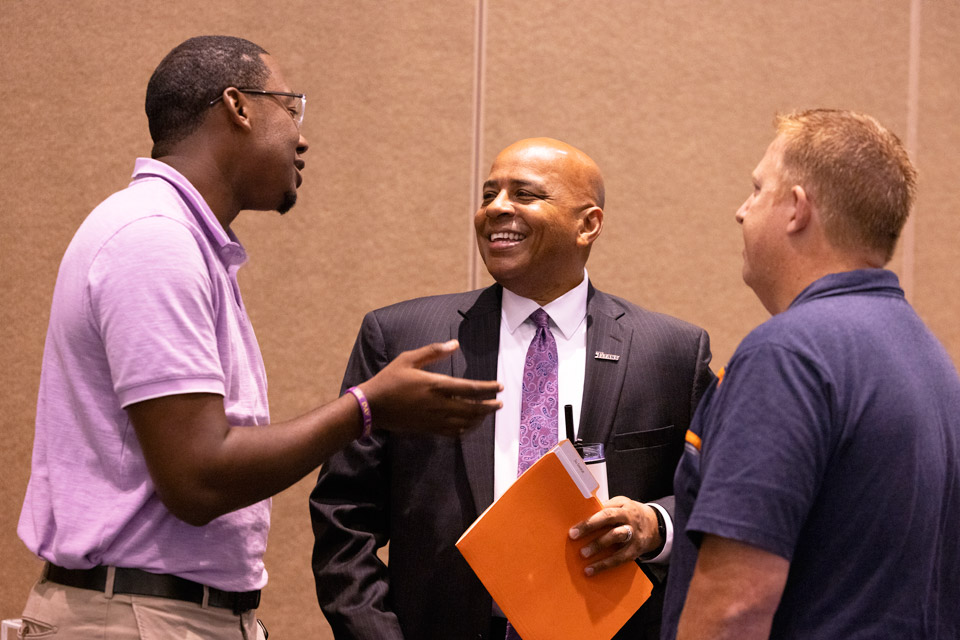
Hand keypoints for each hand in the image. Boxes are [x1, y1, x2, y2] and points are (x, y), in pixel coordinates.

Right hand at [360, 339, 501, 436]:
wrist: (372, 407)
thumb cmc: (389, 379)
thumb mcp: (408, 358)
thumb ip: (433, 351)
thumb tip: (454, 344)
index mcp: (436, 385)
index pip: (471, 388)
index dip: (488, 388)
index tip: (499, 387)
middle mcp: (439, 404)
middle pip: (473, 408)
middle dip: (489, 406)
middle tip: (499, 403)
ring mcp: (434, 419)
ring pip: (466, 422)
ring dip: (480, 418)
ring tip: (487, 413)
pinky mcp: (428, 429)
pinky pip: (453, 432)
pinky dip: (466, 429)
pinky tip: (469, 424)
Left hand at [568, 497, 660, 575]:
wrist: (656, 525)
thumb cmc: (630, 514)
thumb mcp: (620, 505)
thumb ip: (605, 509)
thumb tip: (581, 516)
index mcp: (623, 506)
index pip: (604, 510)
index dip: (589, 519)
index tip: (574, 527)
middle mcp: (629, 518)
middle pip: (609, 519)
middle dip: (590, 527)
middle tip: (573, 536)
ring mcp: (633, 534)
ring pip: (616, 537)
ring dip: (598, 545)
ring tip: (583, 553)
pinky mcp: (635, 550)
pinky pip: (620, 558)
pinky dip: (604, 565)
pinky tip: (591, 569)